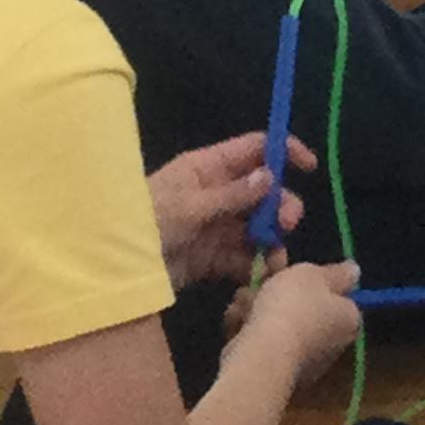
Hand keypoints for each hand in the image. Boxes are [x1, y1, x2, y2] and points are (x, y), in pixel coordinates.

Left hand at [146, 131, 311, 284]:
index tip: (309, 168)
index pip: (254, 149)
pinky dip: (255, 266)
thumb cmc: (148, 222)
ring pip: (255, 227)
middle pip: (261, 192)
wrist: (114, 269)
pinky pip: (241, 258)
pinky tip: (263, 275)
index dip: (284, 152)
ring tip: (277, 260)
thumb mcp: (190, 205)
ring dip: (270, 240)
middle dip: (279, 206)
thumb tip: (271, 176)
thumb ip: (233, 194)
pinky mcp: (210, 259)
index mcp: (208, 168)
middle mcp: (216, 194)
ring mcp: (214, 227)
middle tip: (287, 225)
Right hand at [239, 260, 362, 388]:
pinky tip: (238, 322)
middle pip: (303, 308)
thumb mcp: (315, 275)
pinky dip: (247, 329)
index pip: (339, 297)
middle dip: (279, 289)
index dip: (318, 280)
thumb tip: (355, 272)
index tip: (299, 269)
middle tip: (265, 276)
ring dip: (257, 305)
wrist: (263, 353)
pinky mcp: (273, 372)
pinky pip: (261, 342)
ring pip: (277, 322)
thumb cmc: (294, 306)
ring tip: (246, 301)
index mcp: (347, 320)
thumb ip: (335, 273)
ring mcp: (300, 361)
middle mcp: (330, 345)